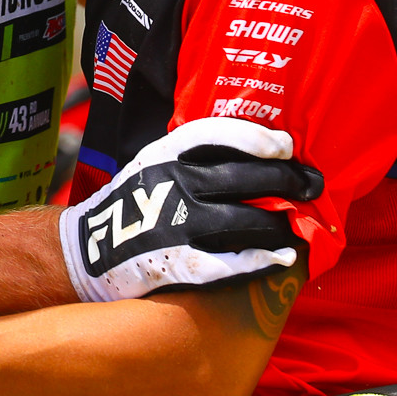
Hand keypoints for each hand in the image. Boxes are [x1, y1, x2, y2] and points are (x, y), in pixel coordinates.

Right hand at [60, 117, 323, 302]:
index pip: (217, 134)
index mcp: (166, 152)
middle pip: (243, 177)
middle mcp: (173, 182)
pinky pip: (228, 261)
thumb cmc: (134, 204)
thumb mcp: (156, 165)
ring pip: (244, 220)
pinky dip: (259, 260)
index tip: (285, 146)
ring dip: (279, 224)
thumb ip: (196, 159)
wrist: (86, 250)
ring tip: (298, 227)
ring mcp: (174, 222)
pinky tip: (281, 258)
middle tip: (311, 186)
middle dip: (285, 181)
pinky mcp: (175, 261)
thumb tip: (258, 154)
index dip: (256, 138)